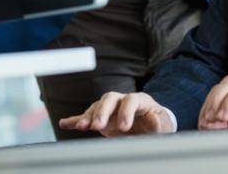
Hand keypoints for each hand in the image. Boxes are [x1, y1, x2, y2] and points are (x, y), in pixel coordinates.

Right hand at [58, 91, 173, 136]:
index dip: (126, 112)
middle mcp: (123, 101)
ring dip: (88, 116)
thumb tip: (153, 116)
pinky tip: (65, 123)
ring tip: (81, 126)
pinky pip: (87, 117)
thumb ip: (157, 123)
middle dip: (102, 111)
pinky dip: (75, 120)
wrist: (152, 129)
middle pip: (110, 99)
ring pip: (97, 107)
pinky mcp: (102, 118)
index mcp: (140, 100)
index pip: (131, 100)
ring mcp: (111, 108)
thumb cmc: (158, 126)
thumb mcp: (162, 126)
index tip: (124, 127)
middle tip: (97, 125)